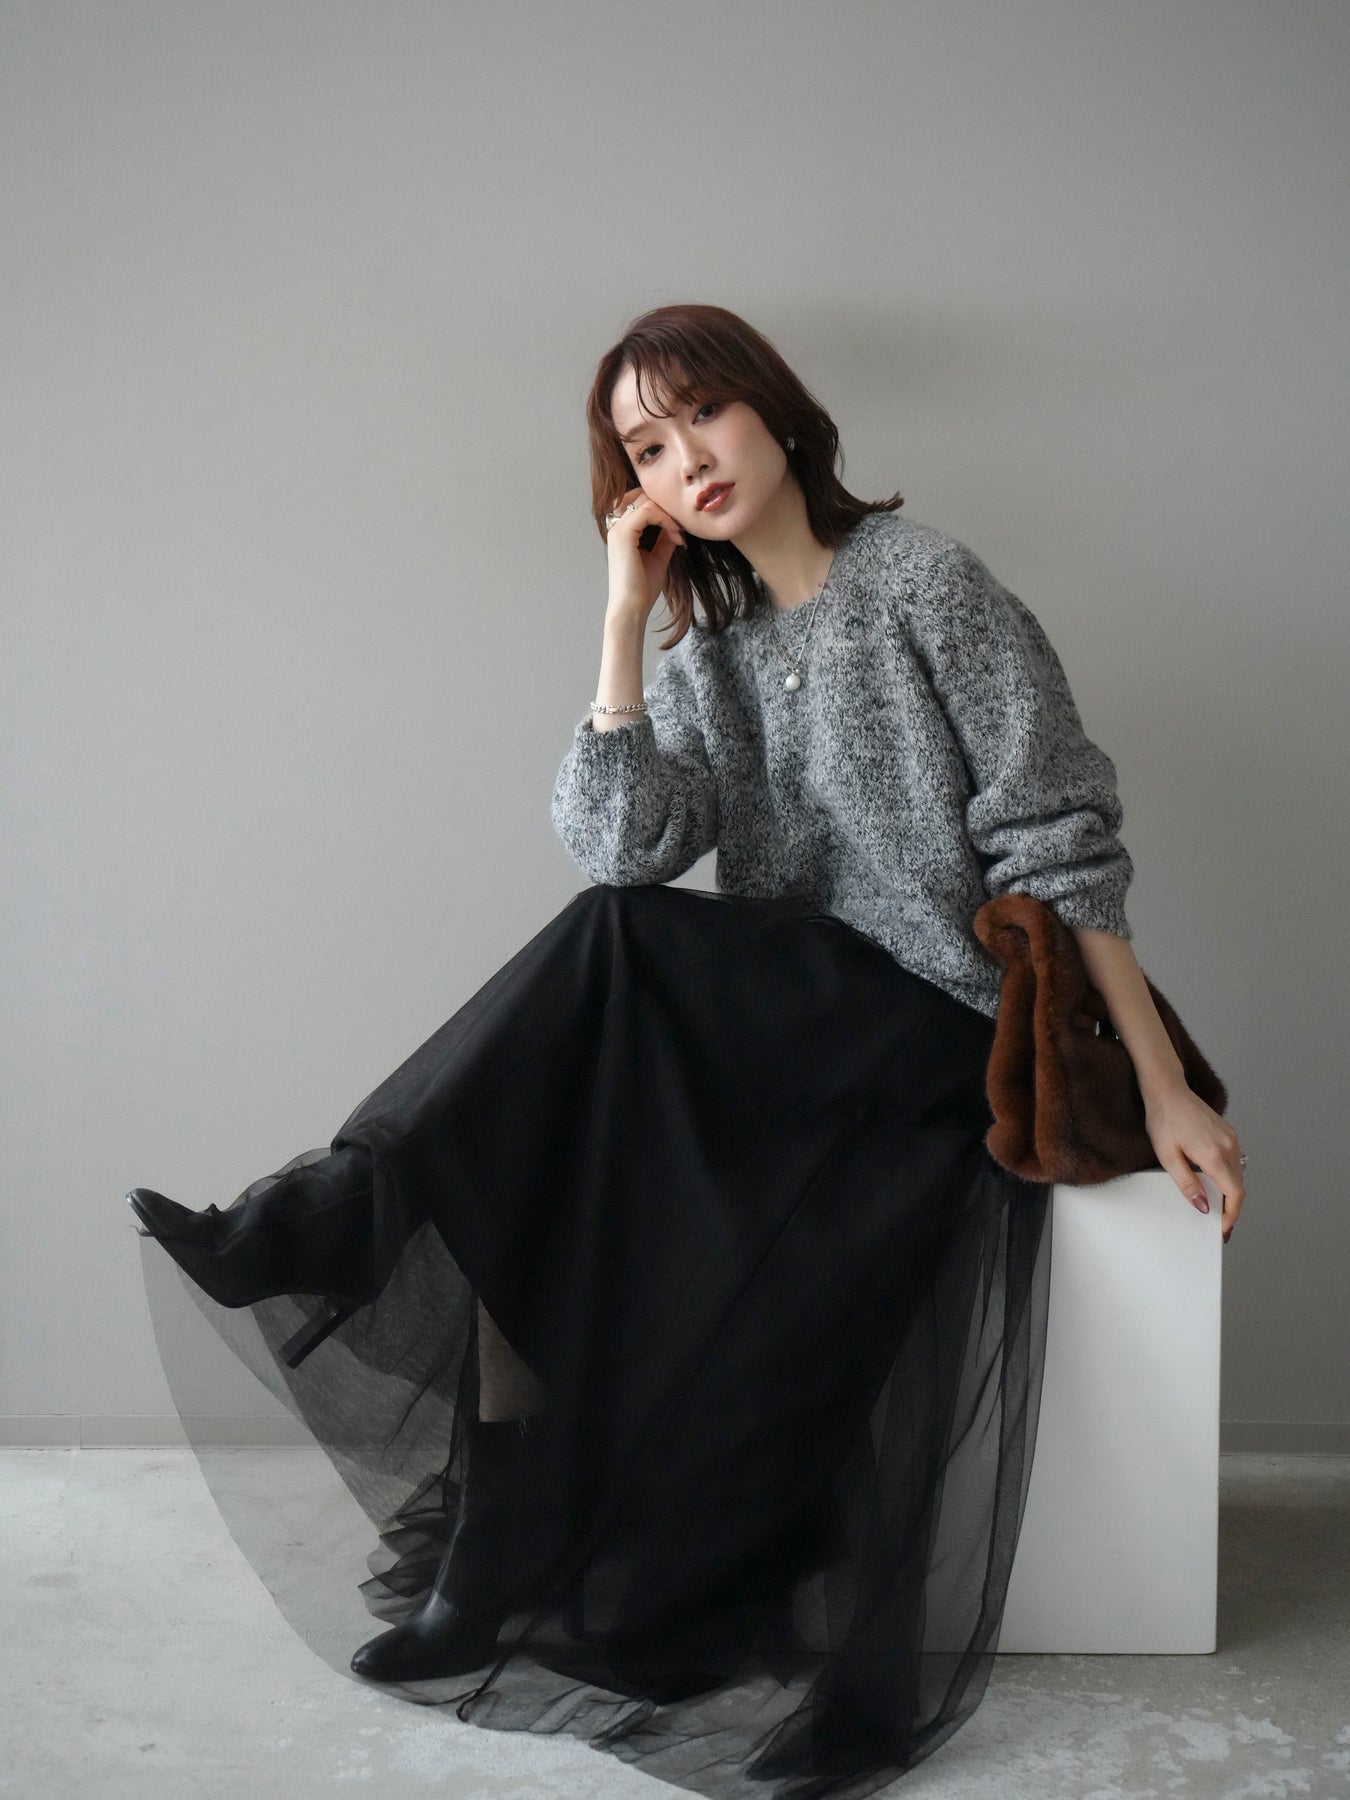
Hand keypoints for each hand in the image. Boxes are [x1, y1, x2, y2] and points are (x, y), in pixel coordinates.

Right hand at [603, 486, 686, 624]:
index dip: (662, 509)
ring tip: (679, 534)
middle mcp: (616, 527)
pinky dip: (666, 520)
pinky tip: (676, 536)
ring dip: (668, 514)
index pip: (640, 502)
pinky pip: (648, 511)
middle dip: (665, 507)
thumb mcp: (659, 557)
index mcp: (622, 532)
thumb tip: (676, 525)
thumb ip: (665, 539)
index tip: (679, 531)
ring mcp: (617, 529)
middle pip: (641, 495)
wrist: (632, 608)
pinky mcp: (623, 534)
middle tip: (681, 527)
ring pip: (646, 500)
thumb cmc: (642, 588)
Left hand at [1142, 1080, 1245, 1242]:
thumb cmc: (1163, 1120)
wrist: (1168, 1090)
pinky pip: (1235, 1161)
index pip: (1234, 1193)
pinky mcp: (1229, 1133)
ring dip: (1230, 1192)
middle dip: (1231, 1208)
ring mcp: (1231, 1138)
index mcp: (1214, 1155)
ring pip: (1239, 1174)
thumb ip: (1187, 1184)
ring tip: (1216, 1206)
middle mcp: (1229, 1147)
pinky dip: (1229, 1176)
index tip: (1222, 1228)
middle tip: (1218, 1223)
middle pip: (1239, 1186)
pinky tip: (1215, 1181)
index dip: (1231, 1215)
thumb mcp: (1168, 1157)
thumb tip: (1204, 1207)